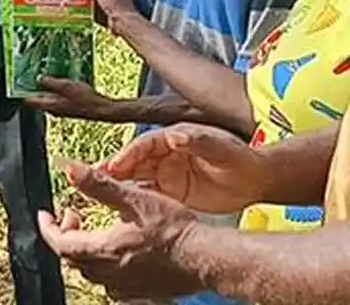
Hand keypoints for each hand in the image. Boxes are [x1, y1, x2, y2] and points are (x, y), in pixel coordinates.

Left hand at [25, 77, 119, 119]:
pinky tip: (60, 81)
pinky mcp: (68, 107)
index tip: (17, 81)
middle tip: (31, 74)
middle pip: (37, 98)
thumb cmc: (85, 99)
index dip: (21, 91)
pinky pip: (56, 97)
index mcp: (49, 105)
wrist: (102, 110)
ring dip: (44, 87)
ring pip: (47, 97)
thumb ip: (51, 83)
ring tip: (44, 74)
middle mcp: (52, 109)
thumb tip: (39, 78)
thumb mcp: (66, 86)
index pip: (29, 101)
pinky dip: (55, 90)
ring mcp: (60, 109)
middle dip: (33, 87)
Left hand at [37, 160, 204, 300]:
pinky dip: (102, 264)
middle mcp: (109, 274)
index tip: (45, 214)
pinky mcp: (138, 292)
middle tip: (73, 214)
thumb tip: (70, 169)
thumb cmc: (175, 229)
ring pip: (89, 270)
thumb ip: (99, 185)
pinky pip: (108, 281)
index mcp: (103, 250)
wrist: (206, 259)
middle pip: (72, 257)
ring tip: (93, 228)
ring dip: (84, 249)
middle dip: (66, 234)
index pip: (60, 243)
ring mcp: (123, 287)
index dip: (48, 227)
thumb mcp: (135, 198)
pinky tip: (115, 250)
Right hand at [101, 123, 268, 213]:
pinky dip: (131, 200)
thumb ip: (199, 142)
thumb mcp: (221, 149)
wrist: (256, 180)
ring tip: (97, 196)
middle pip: (133, 161)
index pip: (143, 145)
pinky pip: (146, 195)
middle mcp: (164, 154)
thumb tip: (176, 137)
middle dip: (114, 170)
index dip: (127, 155)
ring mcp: (166, 173)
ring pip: (135, 178)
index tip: (113, 166)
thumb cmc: (240, 159)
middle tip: (94, 181)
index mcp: (173, 138)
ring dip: (118, 185)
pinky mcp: (170, 191)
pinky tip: (118, 211)